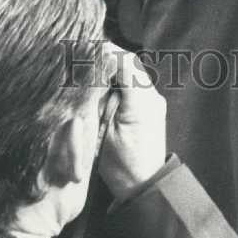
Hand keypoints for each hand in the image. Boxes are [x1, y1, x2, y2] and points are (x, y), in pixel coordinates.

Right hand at [98, 45, 167, 202]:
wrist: (145, 188)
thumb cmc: (122, 166)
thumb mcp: (103, 135)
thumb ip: (99, 103)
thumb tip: (90, 76)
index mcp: (141, 101)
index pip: (124, 63)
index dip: (105, 53)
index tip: (85, 49)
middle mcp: (152, 96)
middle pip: (129, 64)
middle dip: (108, 57)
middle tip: (84, 56)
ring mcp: (154, 101)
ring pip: (132, 72)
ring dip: (113, 67)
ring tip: (91, 68)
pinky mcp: (151, 107)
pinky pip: (135, 84)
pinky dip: (119, 79)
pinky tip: (103, 83)